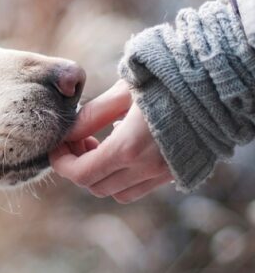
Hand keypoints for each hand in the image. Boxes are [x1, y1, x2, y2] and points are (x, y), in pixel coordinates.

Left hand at [49, 80, 172, 202]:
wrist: (215, 83)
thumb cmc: (166, 79)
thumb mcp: (122, 92)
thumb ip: (91, 116)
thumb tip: (67, 133)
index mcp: (129, 148)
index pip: (81, 174)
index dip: (61, 163)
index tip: (57, 146)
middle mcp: (147, 168)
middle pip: (95, 186)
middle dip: (78, 166)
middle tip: (78, 140)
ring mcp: (164, 173)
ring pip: (117, 192)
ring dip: (100, 174)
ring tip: (99, 144)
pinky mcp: (177, 172)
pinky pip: (140, 187)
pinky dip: (123, 176)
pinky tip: (124, 147)